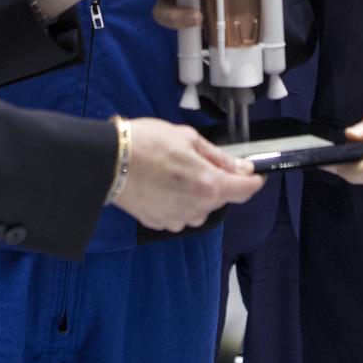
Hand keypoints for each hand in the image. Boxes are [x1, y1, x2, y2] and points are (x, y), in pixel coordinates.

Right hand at [111, 118, 262, 231]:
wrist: (109, 161)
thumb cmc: (147, 144)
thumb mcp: (189, 139)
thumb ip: (219, 157)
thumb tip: (242, 167)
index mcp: (209, 185)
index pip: (244, 190)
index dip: (252, 180)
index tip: (254, 174)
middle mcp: (197, 208)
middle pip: (221, 197)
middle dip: (216, 180)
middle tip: (196, 159)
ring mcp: (178, 219)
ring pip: (200, 207)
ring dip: (196, 192)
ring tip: (175, 171)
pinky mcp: (160, 223)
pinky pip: (180, 214)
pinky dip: (178, 201)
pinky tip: (163, 184)